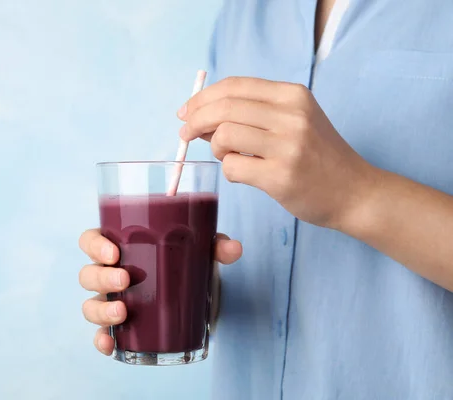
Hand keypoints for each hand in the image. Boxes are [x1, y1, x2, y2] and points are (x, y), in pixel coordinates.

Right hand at [78, 228, 241, 355]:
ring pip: (90, 305)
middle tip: (126, 280)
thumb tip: (233, 248)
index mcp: (120, 248)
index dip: (95, 245)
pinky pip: (102, 335)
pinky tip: (110, 344)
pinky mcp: (121, 328)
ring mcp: (112, 302)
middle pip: (88, 274)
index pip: (91, 240)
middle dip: (102, 278)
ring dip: (101, 310)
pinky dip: (102, 341)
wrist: (196, 295)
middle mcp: (110, 274)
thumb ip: (215, 245)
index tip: (114, 252)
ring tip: (123, 314)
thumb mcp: (200, 251)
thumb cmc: (185, 263)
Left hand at [177, 77, 377, 228]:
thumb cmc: (318, 157)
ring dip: (215, 148)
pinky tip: (243, 174)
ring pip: (224, 135)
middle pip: (224, 108)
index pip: (234, 86)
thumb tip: (200, 115)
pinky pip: (232, 167)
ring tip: (227, 156)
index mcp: (293, 95)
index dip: (202, 97)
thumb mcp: (295, 121)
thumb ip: (253, 114)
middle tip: (185, 134)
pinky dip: (228, 170)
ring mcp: (288, 146)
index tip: (186, 111)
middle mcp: (292, 115)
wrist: (355, 193)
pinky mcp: (281, 177)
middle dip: (195, 120)